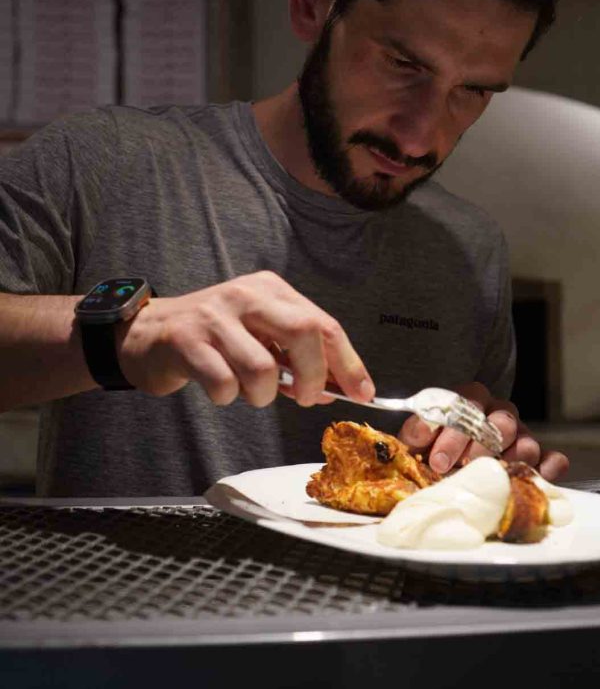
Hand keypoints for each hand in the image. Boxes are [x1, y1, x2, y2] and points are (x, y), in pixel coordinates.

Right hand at [116, 270, 373, 408]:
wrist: (149, 332)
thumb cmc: (214, 339)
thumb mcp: (260, 336)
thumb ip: (297, 358)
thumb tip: (336, 389)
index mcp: (271, 290)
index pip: (324, 324)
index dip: (348, 362)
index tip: (362, 392)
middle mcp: (246, 295)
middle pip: (304, 332)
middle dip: (313, 376)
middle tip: (304, 398)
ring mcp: (215, 316)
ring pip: (262, 368)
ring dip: (262, 395)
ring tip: (249, 392)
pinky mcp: (186, 341)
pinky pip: (224, 382)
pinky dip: (228, 397)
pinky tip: (220, 390)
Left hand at [398, 382, 568, 481]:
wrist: (453, 461)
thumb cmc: (436, 448)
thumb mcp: (419, 438)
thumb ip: (416, 433)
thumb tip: (417, 434)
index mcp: (471, 400)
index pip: (466, 403)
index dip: (450, 431)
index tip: (435, 459)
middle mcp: (500, 414)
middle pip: (500, 422)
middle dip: (476, 449)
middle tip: (456, 471)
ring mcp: (522, 435)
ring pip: (526, 441)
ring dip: (508, 461)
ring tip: (490, 478)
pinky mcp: (540, 457)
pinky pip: (552, 459)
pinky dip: (548, 468)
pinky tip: (539, 477)